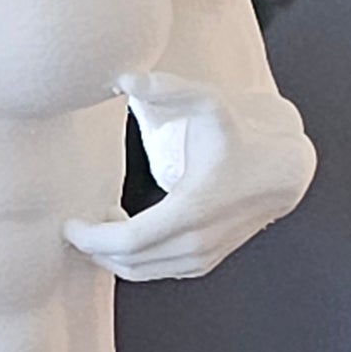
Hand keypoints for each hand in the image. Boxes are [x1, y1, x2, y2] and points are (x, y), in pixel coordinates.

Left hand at [64, 71, 315, 281]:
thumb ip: (167, 89)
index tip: (68, 224)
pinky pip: (156, 272)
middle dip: (93, 248)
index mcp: (192, 210)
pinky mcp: (204, 264)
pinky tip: (123, 229)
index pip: (129, 242)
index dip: (92, 238)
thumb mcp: (209, 102)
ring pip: (140, 272)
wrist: (281, 170)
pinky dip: (132, 260)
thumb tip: (124, 78)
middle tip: (74, 223)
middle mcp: (197, 242)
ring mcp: (202, 258)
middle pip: (128, 262)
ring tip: (98, 222)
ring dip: (111, 255)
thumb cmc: (241, 133)